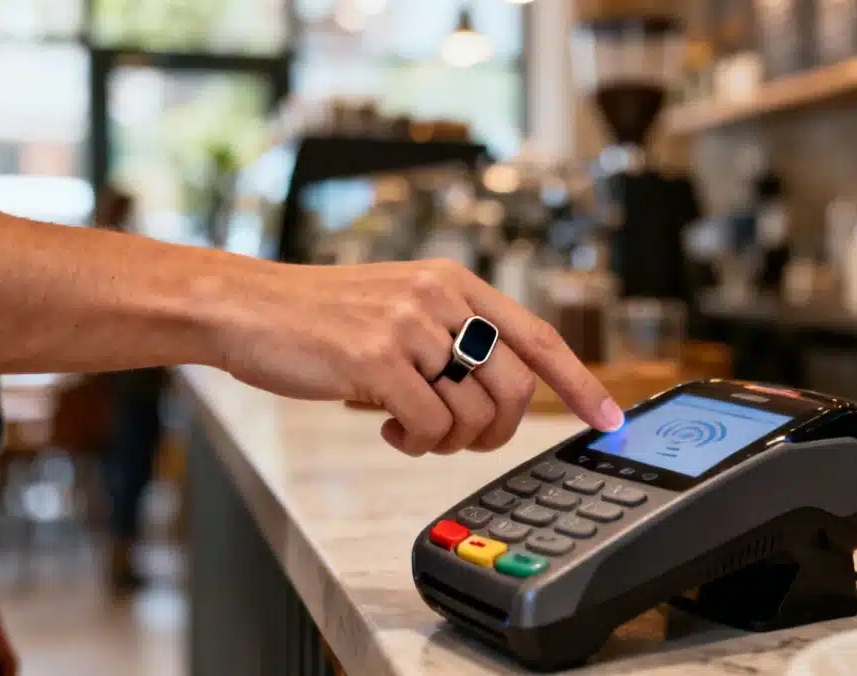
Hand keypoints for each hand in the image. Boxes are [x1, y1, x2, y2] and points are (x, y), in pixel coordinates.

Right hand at [215, 259, 622, 454]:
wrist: (248, 307)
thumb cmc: (322, 319)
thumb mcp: (400, 310)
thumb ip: (451, 338)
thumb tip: (497, 397)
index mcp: (454, 283)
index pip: (538, 337)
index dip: (580, 382)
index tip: (607, 418)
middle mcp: (440, 297)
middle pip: (516, 387)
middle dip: (499, 431)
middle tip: (462, 439)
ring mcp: (409, 325)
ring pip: (474, 413)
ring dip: (448, 441)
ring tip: (411, 429)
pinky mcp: (376, 359)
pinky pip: (429, 426)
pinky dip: (414, 443)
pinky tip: (386, 428)